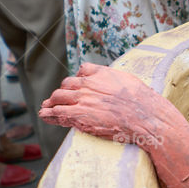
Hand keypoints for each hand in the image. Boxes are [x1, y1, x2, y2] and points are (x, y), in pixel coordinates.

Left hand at [39, 63, 167, 144]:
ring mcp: (81, 99)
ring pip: (58, 97)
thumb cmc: (143, 102)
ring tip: (47, 106)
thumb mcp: (130, 82)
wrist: (143, 116)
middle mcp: (88, 84)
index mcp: (101, 74)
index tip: (77, 84)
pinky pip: (57, 112)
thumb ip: (118, 80)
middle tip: (58, 98)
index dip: (78, 79)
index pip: (83, 71)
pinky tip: (44, 115)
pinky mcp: (78, 114)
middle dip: (62, 91)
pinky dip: (49, 113)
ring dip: (52, 101)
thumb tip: (120, 84)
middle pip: (67, 84)